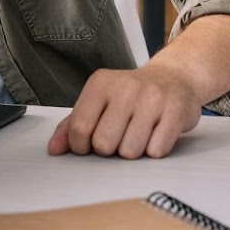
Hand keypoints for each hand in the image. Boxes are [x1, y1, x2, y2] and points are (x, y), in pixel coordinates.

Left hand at [47, 66, 201, 159]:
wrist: (174, 78)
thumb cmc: (131, 95)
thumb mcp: (99, 101)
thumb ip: (73, 124)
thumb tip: (54, 149)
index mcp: (100, 83)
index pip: (79, 128)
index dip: (82, 146)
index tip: (90, 143)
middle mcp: (126, 87)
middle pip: (104, 144)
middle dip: (110, 148)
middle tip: (119, 135)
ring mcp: (152, 99)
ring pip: (130, 152)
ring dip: (133, 151)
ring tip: (139, 133)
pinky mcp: (175, 113)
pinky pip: (156, 152)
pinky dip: (154, 150)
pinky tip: (155, 133)